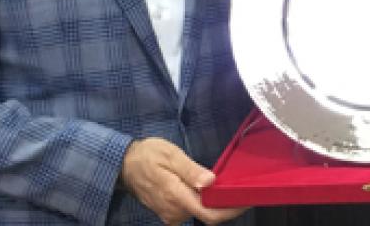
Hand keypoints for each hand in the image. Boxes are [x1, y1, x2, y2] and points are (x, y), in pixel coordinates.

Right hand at [120, 138, 245, 224]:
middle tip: (236, 185)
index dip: (230, 211)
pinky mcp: (169, 213)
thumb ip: (191, 170)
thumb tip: (210, 182)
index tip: (246, 201)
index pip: (209, 214)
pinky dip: (200, 201)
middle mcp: (174, 211)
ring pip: (199, 212)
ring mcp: (171, 214)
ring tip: (221, 184)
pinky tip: (204, 189)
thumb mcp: (171, 155)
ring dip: (211, 201)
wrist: (124, 165)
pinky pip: (190, 210)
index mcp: (176, 196)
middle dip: (223, 202)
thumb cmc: (148, 155)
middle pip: (207, 213)